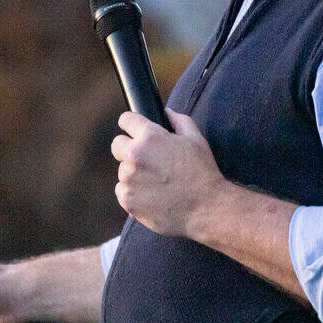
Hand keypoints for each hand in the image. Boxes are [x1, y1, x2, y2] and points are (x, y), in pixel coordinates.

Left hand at [111, 109, 225, 238]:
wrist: (206, 209)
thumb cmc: (202, 173)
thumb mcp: (196, 140)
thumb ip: (179, 121)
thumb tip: (166, 113)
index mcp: (150, 136)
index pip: (126, 120)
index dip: (131, 124)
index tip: (133, 130)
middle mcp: (135, 155)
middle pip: (117, 145)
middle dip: (128, 149)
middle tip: (147, 160)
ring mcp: (129, 179)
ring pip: (122, 170)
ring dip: (133, 174)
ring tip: (156, 182)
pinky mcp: (127, 200)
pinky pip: (122, 191)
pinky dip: (133, 193)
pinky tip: (152, 196)